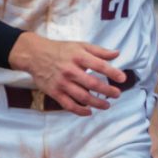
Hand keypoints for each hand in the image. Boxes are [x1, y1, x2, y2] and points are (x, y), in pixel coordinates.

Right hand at [10, 33, 126, 114]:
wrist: (35, 55)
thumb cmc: (61, 50)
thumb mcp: (80, 45)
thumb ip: (99, 51)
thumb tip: (117, 53)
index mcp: (78, 57)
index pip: (99, 65)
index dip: (112, 72)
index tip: (123, 79)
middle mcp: (70, 70)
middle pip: (92, 84)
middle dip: (107, 91)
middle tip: (117, 94)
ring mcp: (62, 83)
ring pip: (82, 97)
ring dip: (96, 103)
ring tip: (106, 105)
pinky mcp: (54, 92)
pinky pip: (68, 105)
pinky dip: (80, 111)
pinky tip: (89, 112)